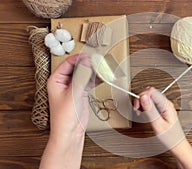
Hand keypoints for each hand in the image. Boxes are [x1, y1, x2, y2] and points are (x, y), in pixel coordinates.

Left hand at [40, 54, 100, 168]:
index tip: (91, 56)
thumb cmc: (64, 117)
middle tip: (100, 62)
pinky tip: (104, 77)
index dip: (80, 58)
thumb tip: (87, 62)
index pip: (68, 63)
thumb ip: (81, 77)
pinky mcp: (81, 93)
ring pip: (85, 74)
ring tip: (104, 68)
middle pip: (78, 67)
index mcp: (56, 80)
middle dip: (89, 64)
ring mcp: (73, 87)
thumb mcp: (73, 94)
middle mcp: (64, 82)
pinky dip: (97, 79)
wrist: (69, 133)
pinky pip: (89, 82)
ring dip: (94, 71)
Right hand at [133, 87, 180, 134]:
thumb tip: (144, 97)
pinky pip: (151, 103)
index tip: (138, 106)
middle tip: (137, 109)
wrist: (176, 143)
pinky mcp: (161, 109)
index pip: (151, 91)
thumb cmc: (170, 137)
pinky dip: (145, 106)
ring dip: (142, 102)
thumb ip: (150, 110)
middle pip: (150, 92)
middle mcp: (166, 103)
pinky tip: (143, 113)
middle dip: (141, 98)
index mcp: (166, 105)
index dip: (142, 96)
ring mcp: (164, 106)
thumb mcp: (158, 124)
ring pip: (150, 97)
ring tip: (140, 111)